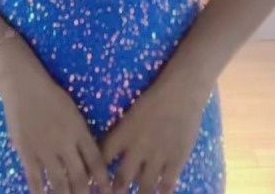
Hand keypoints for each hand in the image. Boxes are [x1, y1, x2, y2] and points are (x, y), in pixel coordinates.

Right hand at [0, 56, 112, 193]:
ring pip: (59, 182)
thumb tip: (90, 158)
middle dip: (85, 193)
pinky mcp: (27, 153)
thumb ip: (80, 134)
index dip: (102, 180)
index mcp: (78, 130)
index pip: (96, 161)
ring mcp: (45, 150)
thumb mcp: (73, 111)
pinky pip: (35, 179)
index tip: (107, 191)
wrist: (24, 86)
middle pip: (79, 177)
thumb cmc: (51, 95)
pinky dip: (40, 192)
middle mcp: (64, 143)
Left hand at [98, 70, 211, 193]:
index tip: (93, 184)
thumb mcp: (133, 114)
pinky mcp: (176, 160)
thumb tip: (115, 154)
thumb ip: (124, 135)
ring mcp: (157, 156)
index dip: (96, 174)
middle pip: (122, 179)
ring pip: (144, 187)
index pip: (103, 158)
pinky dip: (161, 192)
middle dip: (116, 191)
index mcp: (124, 133)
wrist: (181, 92)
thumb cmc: (155, 98)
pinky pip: (167, 185)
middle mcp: (137, 148)